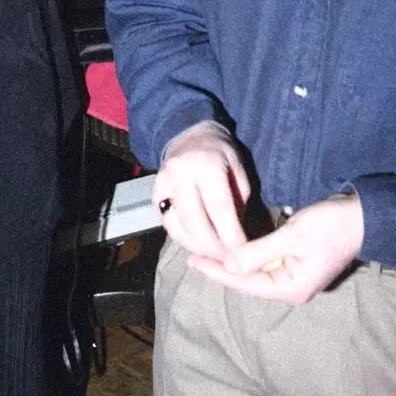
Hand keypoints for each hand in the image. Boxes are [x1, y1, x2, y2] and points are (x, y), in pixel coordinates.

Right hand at [154, 121, 250, 260]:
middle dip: (212, 246)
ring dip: (196, 247)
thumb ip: (239, 200)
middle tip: (227, 260)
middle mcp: (180, 174)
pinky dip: (183, 239)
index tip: (242, 252)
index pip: (219, 208)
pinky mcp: (153, 196)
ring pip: (177, 227)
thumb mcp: (237, 168)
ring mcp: (162, 185)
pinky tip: (198, 244)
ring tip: (213, 256)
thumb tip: (238, 237)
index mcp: (206, 165)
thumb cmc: (219, 154)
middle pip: (194, 221)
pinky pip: (168, 225)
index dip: (231, 235)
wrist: (188, 136)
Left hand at [189, 193, 363, 304]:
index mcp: (290, 287)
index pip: (244, 282)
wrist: (364, 218)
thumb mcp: (293, 235)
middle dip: (222, 268)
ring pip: (257, 273)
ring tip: (208, 253)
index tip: (193, 260)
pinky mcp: (298, 265)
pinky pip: (267, 264)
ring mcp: (296, 278)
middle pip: (249, 281)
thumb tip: (229, 265)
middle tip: (194, 255)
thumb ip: (259, 252)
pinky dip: (249, 256)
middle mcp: (292, 288)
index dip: (217, 271)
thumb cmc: (331, 225)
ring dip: (234, 262)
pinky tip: (235, 249)